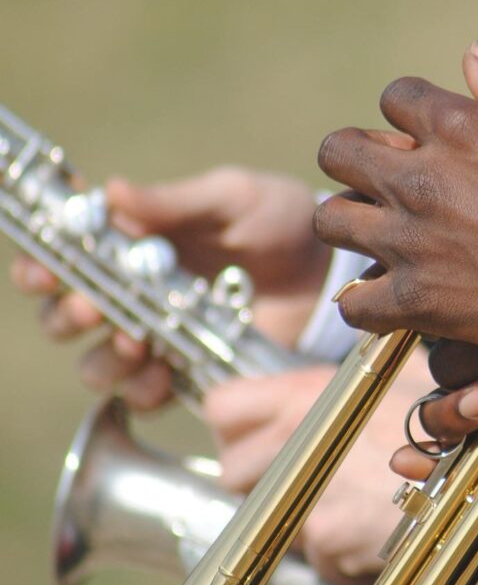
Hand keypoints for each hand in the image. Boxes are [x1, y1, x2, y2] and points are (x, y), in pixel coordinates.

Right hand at [10, 167, 329, 408]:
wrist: (330, 273)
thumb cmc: (282, 224)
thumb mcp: (234, 198)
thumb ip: (175, 201)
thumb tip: (109, 191)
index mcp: (135, 244)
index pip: (64, 257)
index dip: (41, 266)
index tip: (41, 270)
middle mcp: (136, 294)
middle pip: (65, 316)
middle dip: (67, 314)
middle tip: (90, 307)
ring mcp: (160, 336)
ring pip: (96, 362)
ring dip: (102, 356)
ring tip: (133, 340)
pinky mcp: (188, 371)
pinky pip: (143, 394)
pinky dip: (142, 387)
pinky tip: (162, 369)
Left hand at [204, 346, 436, 584]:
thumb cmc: (456, 422)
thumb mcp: (407, 376)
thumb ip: (357, 380)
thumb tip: (343, 381)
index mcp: (308, 398)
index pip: (224, 407)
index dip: (237, 420)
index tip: (255, 427)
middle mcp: (297, 448)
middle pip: (233, 469)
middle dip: (260, 474)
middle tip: (302, 470)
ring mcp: (307, 502)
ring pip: (269, 516)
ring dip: (298, 513)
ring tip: (349, 497)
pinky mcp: (326, 544)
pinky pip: (314, 551)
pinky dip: (338, 545)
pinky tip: (374, 523)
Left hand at [314, 23, 477, 386]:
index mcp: (462, 128)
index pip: (396, 97)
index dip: (410, 113)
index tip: (424, 135)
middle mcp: (424, 179)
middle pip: (339, 151)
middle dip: (356, 159)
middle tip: (382, 178)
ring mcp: (413, 242)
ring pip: (330, 220)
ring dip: (351, 222)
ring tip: (377, 232)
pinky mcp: (417, 301)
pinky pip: (354, 302)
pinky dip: (366, 301)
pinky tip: (388, 295)